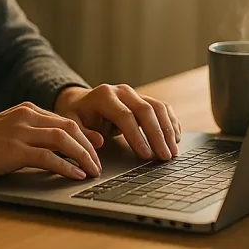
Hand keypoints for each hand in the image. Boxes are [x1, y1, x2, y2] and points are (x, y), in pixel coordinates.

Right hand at [0, 102, 102, 183]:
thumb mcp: (5, 133)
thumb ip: (28, 134)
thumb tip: (51, 149)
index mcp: (25, 110)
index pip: (64, 119)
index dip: (85, 133)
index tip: (97, 145)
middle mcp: (26, 116)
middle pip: (70, 126)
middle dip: (89, 145)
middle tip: (99, 163)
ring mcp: (20, 131)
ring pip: (64, 139)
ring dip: (83, 155)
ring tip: (92, 170)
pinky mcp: (14, 150)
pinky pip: (49, 157)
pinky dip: (66, 167)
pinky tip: (75, 175)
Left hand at [53, 84, 181, 160]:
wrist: (82, 102)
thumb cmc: (78, 115)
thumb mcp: (72, 123)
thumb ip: (82, 133)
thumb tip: (98, 141)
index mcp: (103, 96)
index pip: (125, 116)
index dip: (136, 136)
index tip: (145, 155)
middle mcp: (122, 91)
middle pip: (146, 110)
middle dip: (157, 135)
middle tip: (165, 156)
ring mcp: (135, 93)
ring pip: (158, 108)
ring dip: (168, 130)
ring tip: (173, 151)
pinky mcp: (144, 98)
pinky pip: (163, 108)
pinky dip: (171, 122)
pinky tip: (176, 138)